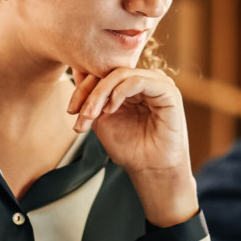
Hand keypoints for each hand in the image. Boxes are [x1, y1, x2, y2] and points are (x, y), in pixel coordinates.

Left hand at [68, 67, 197, 225]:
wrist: (150, 170)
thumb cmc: (130, 148)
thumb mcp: (101, 119)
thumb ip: (91, 96)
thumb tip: (75, 69)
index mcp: (132, 85)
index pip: (104, 72)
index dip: (83, 88)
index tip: (71, 111)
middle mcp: (146, 80)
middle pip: (110, 71)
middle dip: (89, 92)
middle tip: (80, 114)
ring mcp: (158, 83)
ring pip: (121, 74)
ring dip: (101, 93)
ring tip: (92, 115)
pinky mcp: (168, 91)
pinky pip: (138, 81)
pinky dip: (119, 93)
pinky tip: (111, 109)